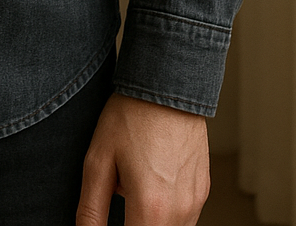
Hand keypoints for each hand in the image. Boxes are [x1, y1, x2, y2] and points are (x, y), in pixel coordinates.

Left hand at [76, 93, 209, 225]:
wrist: (167, 84)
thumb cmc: (131, 116)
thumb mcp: (98, 160)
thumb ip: (91, 210)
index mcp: (151, 208)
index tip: (107, 220)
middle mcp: (179, 212)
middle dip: (132, 223)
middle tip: (120, 193)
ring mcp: (195, 202)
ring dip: (149, 221)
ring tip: (135, 186)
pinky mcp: (203, 191)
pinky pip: (184, 218)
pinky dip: (165, 212)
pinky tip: (151, 182)